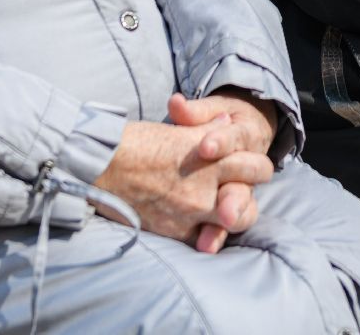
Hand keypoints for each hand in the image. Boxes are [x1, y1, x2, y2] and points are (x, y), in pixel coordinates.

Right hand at [92, 94, 273, 252]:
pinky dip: (205, 232)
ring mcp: (192, 211)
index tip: (252, 166)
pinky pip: (202, 238)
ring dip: (234, 215)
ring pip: (233, 221)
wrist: (102, 167)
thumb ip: (208, 127)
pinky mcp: (175, 229)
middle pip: (249, 196)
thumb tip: (228, 121)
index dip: (257, 166)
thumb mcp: (178, 129)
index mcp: (211, 157)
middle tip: (244, 189)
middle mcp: (207, 186)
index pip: (255, 166)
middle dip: (250, 192)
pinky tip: (203, 226)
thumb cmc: (138, 142)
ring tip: (229, 210)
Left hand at [167, 89, 278, 251]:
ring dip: (228, 218)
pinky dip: (214, 235)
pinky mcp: (227, 207)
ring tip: (211, 237)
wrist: (243, 133)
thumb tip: (175, 104)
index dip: (220, 142)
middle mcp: (247, 165)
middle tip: (222, 209)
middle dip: (235, 194)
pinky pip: (225, 224)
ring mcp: (239, 188)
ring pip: (242, 205)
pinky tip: (202, 246)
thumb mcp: (210, 110)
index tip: (204, 148)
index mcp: (243, 135)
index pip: (235, 138)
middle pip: (248, 179)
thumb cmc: (220, 119)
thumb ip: (193, 111)